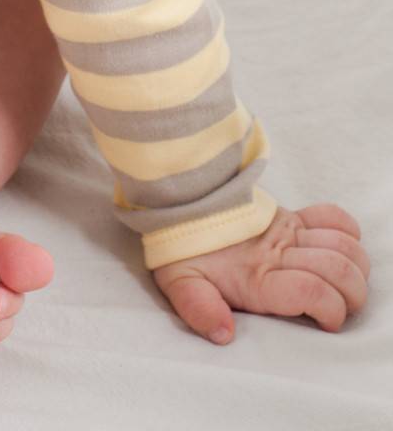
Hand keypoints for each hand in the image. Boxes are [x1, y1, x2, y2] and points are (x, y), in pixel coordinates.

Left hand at [151, 202, 369, 344]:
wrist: (182, 202)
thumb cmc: (183, 249)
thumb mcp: (179, 284)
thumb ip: (200, 309)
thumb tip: (224, 334)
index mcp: (257, 276)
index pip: (313, 291)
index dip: (332, 311)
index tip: (327, 324)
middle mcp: (279, 251)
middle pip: (339, 269)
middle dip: (352, 295)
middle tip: (340, 308)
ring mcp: (288, 230)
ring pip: (344, 244)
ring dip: (356, 268)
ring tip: (345, 285)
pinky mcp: (292, 215)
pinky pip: (333, 216)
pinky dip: (349, 233)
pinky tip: (342, 250)